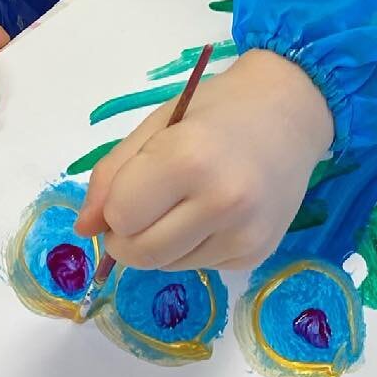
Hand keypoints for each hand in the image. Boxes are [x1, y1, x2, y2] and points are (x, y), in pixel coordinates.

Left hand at [74, 48, 333, 271]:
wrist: (291, 112)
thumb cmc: (218, 109)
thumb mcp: (157, 125)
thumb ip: (112, 175)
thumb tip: (84, 229)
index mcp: (189, 159)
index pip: (121, 217)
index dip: (116, 204)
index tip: (132, 184)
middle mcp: (221, 202)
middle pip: (140, 254)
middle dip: (127, 236)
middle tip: (146, 204)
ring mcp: (244, 233)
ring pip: (166, 266)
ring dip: (160, 243)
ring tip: (186, 201)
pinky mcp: (256, 254)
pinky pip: (200, 266)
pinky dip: (192, 247)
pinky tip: (215, 213)